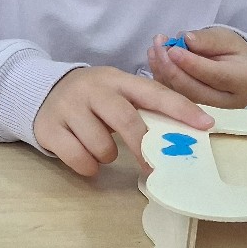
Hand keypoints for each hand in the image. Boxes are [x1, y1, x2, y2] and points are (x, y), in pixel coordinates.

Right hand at [34, 66, 213, 177]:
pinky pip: (79, 158)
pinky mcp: (49, 127)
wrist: (41, 92)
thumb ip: (143, 108)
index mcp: (116, 80)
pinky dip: (87, 166)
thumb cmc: (92, 100)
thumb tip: (183, 135)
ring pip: (101, 146)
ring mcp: (68, 107)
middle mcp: (92, 89)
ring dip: (107, 156)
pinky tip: (84, 156)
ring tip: (101, 149)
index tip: (205, 125)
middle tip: (152, 167)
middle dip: (142, 148)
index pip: (153, 92)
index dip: (181, 108)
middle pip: (126, 120)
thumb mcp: (116, 93)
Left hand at [147, 27, 246, 109]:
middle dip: (172, 68)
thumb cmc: (233, 51)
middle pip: (194, 89)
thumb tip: (186, 39)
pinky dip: (161, 76)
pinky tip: (154, 58)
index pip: (215, 75)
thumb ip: (207, 39)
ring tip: (155, 48)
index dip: (191, 64)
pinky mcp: (193, 110)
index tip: (172, 50)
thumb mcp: (226, 38)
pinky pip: (174, 95)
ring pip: (181, 94)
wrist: (239, 69)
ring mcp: (209, 109)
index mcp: (242, 81)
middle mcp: (227, 101)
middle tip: (159, 47)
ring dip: (163, 71)